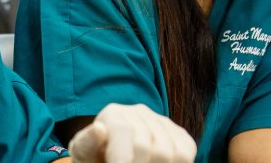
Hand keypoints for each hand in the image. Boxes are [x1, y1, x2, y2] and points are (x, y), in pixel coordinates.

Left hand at [68, 103, 195, 162]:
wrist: (110, 157)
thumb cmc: (95, 158)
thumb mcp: (84, 154)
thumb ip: (87, 144)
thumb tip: (98, 129)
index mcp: (113, 114)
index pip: (122, 131)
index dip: (122, 156)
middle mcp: (139, 112)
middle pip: (146, 146)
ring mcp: (161, 122)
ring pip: (171, 152)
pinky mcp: (178, 134)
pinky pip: (186, 152)